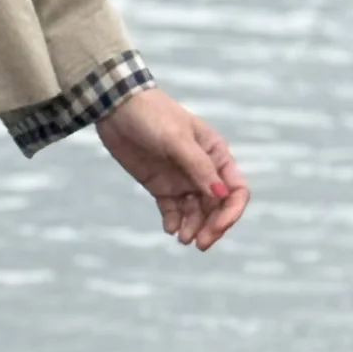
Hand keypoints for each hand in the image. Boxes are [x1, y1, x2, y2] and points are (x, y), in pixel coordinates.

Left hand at [97, 87, 248, 251]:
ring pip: (195, 212)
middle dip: (211, 226)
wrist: (116, 108)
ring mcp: (182, 179)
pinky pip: (173, 210)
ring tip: (182, 238)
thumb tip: (221, 195)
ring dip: (192, 227)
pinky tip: (170, 229)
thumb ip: (198, 167)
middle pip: (217, 207)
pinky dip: (174, 222)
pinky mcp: (160, 186)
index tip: (217, 227)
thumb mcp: (177, 140)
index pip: (235, 190)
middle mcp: (203, 170)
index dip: (231, 212)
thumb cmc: (153, 115)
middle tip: (198, 244)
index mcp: (216, 154)